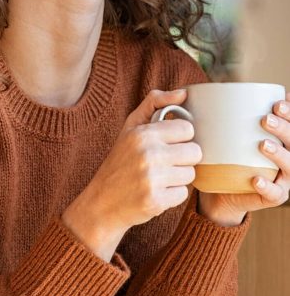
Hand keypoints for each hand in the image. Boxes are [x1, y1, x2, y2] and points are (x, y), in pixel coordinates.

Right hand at [62, 88, 202, 260]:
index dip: (180, 138)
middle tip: (165, 163)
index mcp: (143, 133)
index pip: (187, 129)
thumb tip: (183, 92)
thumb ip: (155, 103)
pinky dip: (172, 195)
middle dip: (183, 159)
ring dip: (178, 177)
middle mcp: (148, 154)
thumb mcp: (130, 127)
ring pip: (191, 174)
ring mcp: (152, 179)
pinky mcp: (156, 201)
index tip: (168, 144)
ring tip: (159, 178)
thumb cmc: (120, 161)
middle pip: (194, 152)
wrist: (101, 202)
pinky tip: (156, 192)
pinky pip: (183, 194)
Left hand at [198, 92, 289, 225]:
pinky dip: (267, 186)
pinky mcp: (272, 196)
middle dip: (284, 128)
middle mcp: (284, 156)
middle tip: (265, 119)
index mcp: (277, 138)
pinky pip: (276, 193)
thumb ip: (208, 115)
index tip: (276, 103)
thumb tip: (183, 94)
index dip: (289, 112)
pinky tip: (255, 179)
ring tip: (262, 145)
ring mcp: (281, 178)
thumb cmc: (221, 156)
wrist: (218, 191)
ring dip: (280, 154)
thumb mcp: (217, 133)